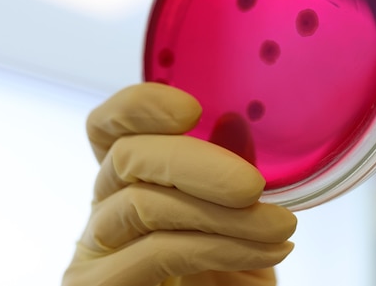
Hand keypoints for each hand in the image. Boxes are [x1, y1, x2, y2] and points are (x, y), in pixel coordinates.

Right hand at [62, 83, 295, 285]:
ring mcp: (95, 253)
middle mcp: (106, 211)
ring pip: (143, 202)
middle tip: (253, 185)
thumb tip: (233, 124)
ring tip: (280, 228)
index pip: (110, 129)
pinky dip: (217, 244)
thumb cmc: (230, 282)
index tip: (191, 107)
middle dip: (196, 162)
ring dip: (222, 213)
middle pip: (126, 157)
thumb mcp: (244, 225)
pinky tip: (265, 250)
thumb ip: (234, 180)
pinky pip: (155, 251)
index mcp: (136, 185)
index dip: (139, 106)